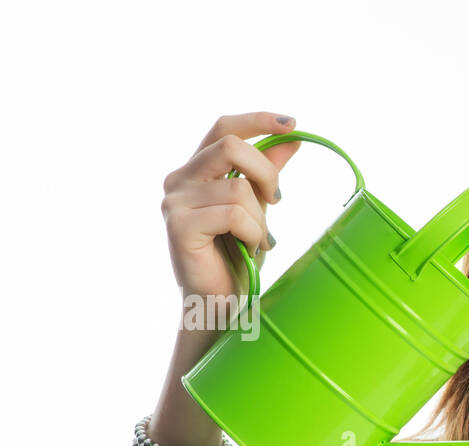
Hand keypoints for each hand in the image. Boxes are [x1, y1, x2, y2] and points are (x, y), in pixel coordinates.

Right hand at [161, 112, 301, 313]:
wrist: (222, 302)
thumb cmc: (238, 257)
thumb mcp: (259, 208)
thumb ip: (267, 172)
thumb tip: (292, 138)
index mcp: (196, 170)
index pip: (223, 127)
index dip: (258, 120)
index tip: (292, 124)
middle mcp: (179, 180)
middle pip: (230, 145)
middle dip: (266, 172)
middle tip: (278, 200)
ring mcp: (175, 202)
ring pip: (238, 187)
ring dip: (261, 218)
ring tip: (258, 240)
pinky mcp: (179, 226)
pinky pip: (233, 214)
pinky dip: (253, 232)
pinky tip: (250, 248)